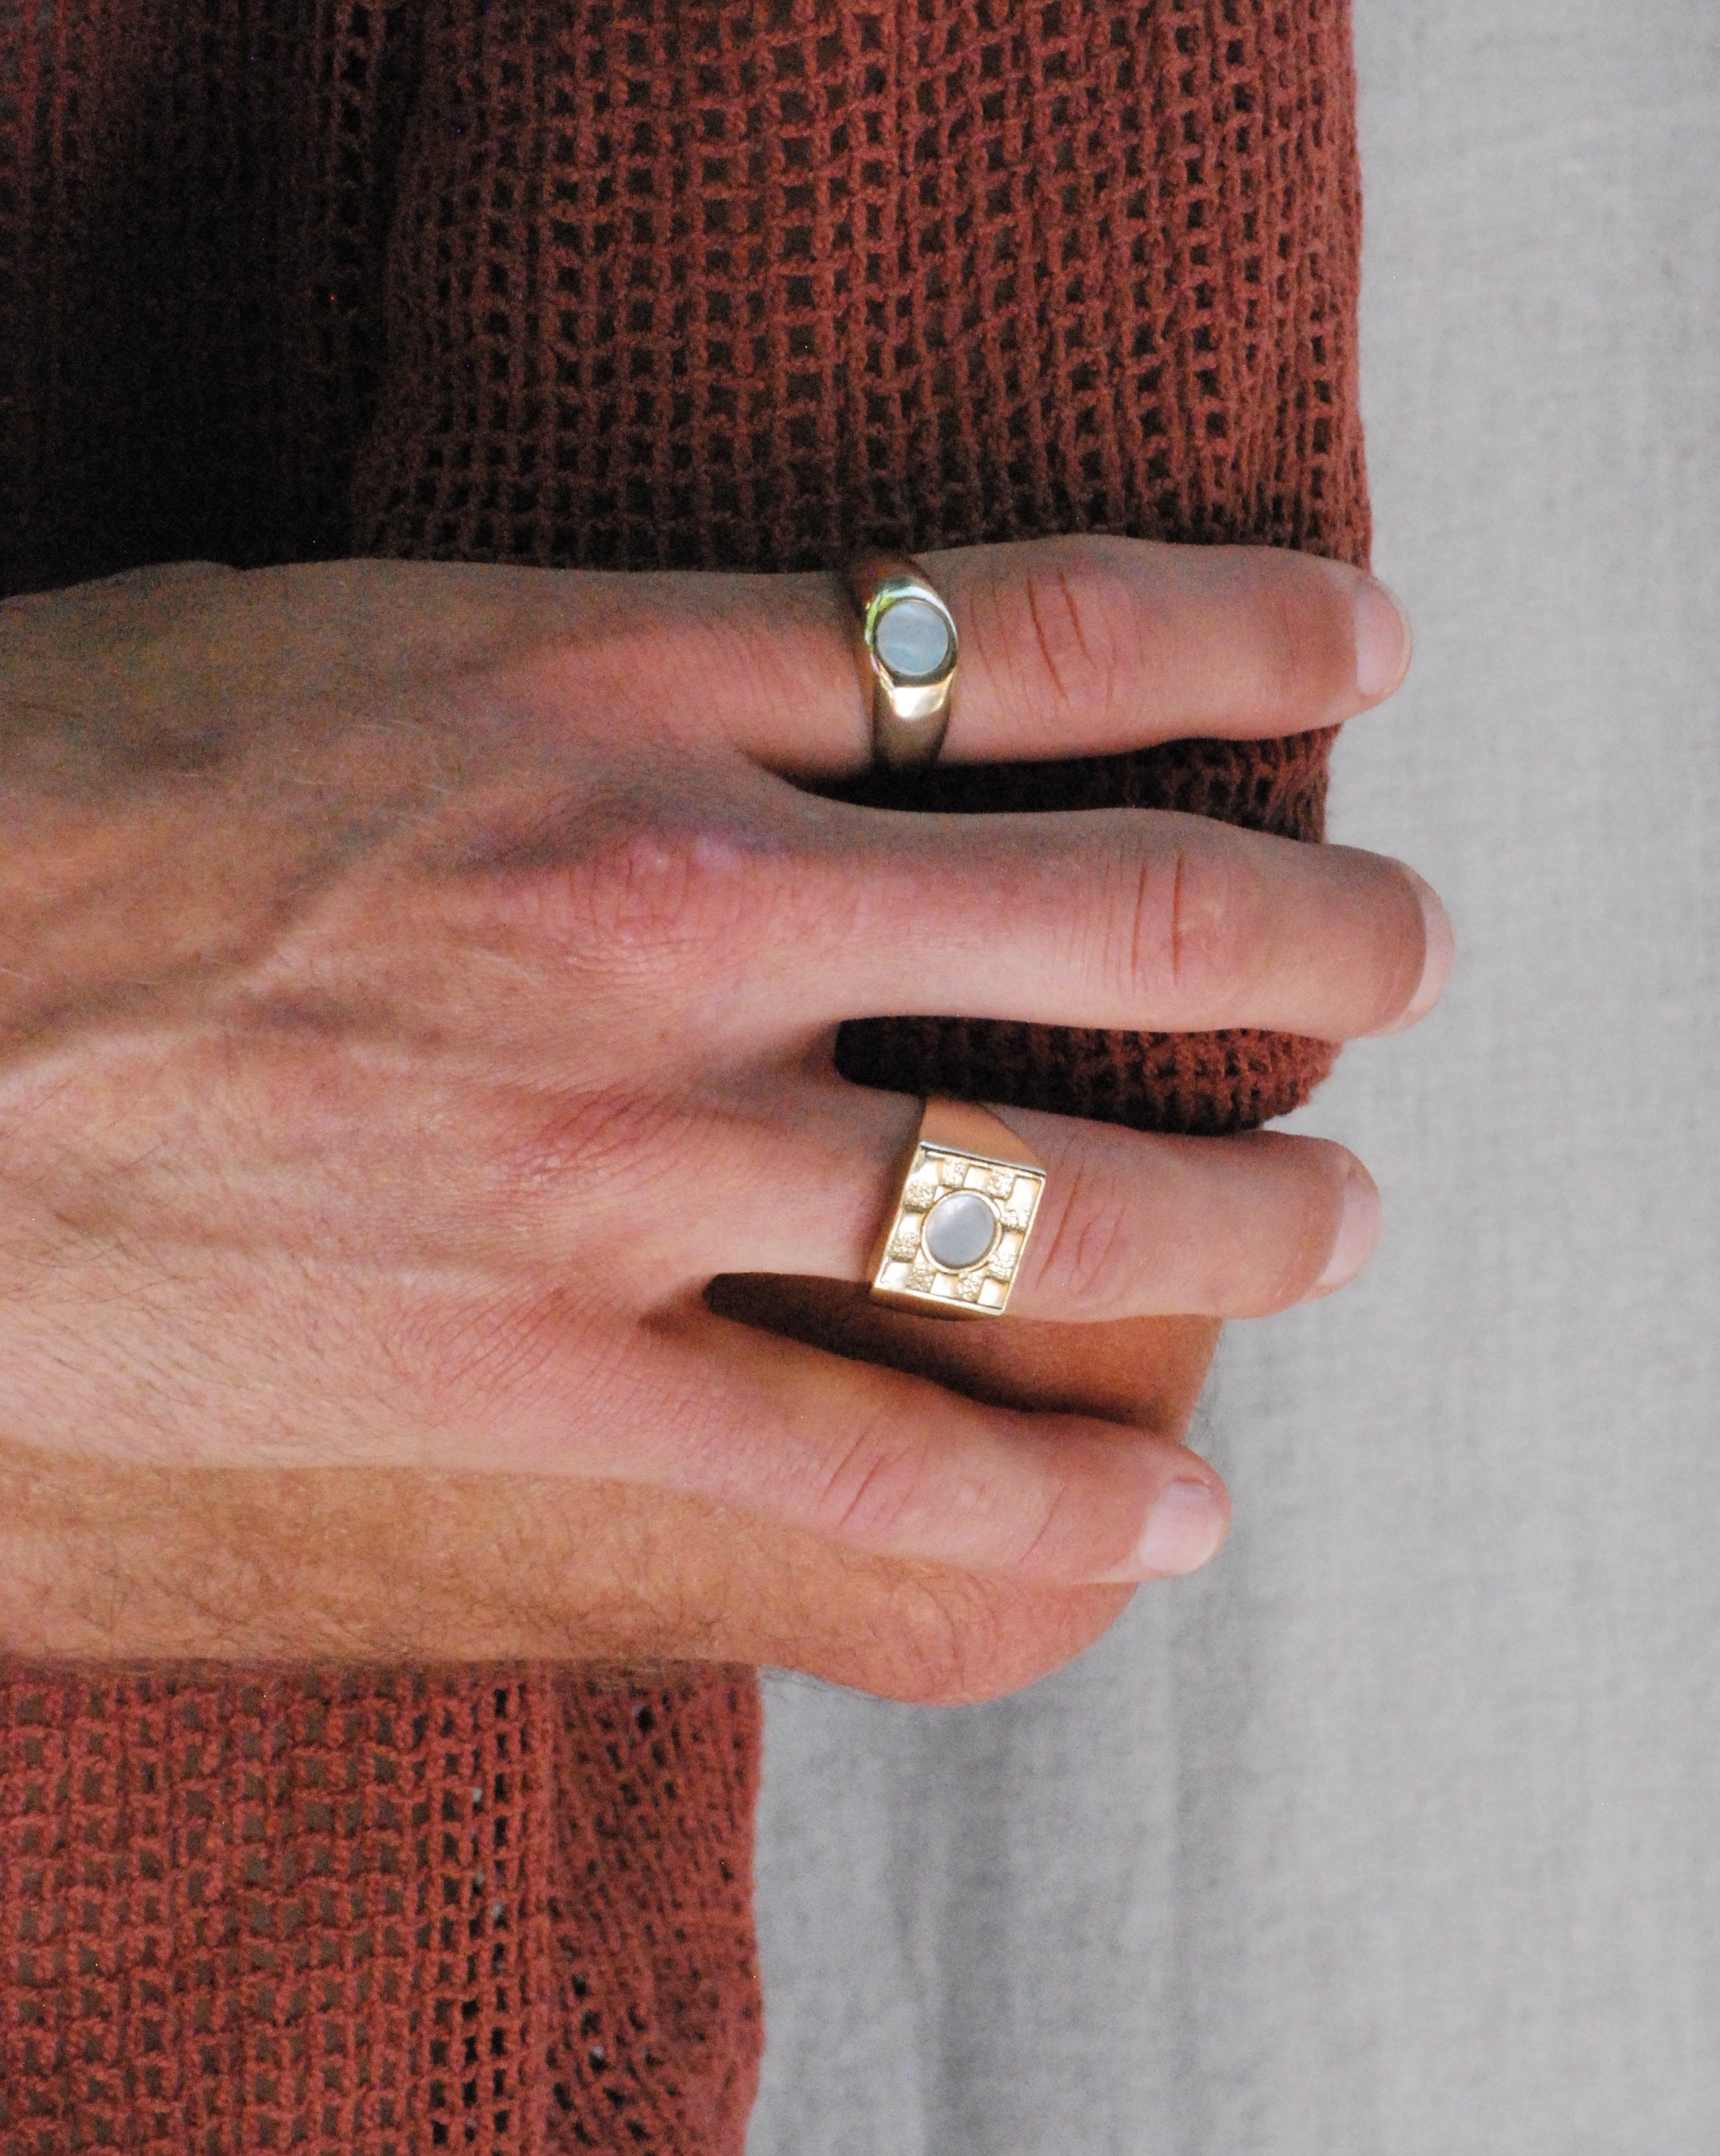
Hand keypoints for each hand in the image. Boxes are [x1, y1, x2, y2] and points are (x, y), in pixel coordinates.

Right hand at [0, 544, 1443, 1685]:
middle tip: (1406, 955)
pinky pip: (894, 1471)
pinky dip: (1069, 1499)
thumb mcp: (319, 655)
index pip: (1028, 623)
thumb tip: (748, 727)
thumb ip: (560, 689)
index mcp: (594, 680)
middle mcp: (661, 903)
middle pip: (1127, 905)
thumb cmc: (32, 826)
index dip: (1245, 627)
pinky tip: (1178, 1516)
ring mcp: (616, 1162)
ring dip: (1259, 1213)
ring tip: (1338, 1219)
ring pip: (1064, 1197)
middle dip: (1325, 930)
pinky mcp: (544, 1398)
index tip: (1354, 647)